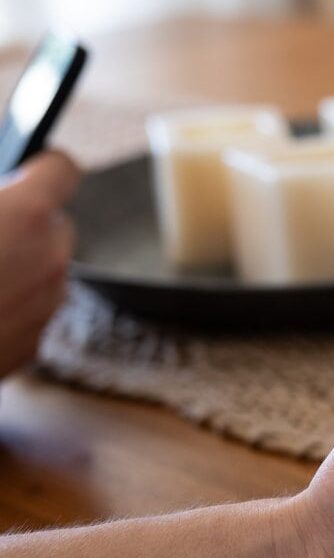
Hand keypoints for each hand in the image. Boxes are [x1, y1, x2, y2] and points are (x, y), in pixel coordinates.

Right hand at [0, 151, 79, 377]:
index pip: (61, 171)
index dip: (42, 168)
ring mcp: (45, 307)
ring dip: (13, 267)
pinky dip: (3, 308)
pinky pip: (27, 313)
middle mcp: (49, 261)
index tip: (28, 168)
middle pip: (52, 226)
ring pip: (40, 272)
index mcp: (27, 216)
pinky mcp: (31, 347)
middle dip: (21, 224)